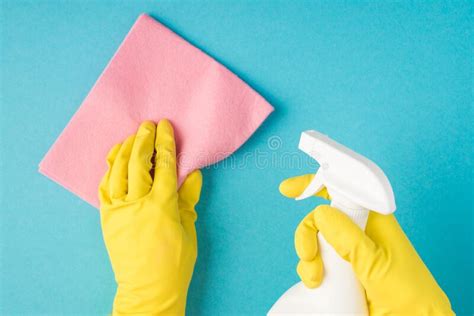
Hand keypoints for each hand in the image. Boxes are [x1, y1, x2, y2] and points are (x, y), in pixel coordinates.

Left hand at [99, 120, 201, 314]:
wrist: (148, 289)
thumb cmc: (174, 262)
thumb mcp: (188, 228)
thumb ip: (188, 198)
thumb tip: (193, 173)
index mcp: (161, 206)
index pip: (164, 165)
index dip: (165, 143)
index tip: (166, 127)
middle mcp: (136, 204)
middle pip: (138, 162)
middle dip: (143, 139)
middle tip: (147, 125)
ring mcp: (118, 211)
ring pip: (117, 171)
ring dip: (124, 150)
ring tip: (131, 136)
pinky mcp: (107, 219)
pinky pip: (104, 188)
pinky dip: (109, 170)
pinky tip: (115, 159)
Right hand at [280, 174, 453, 314]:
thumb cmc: (407, 292)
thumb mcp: (375, 263)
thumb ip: (348, 238)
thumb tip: (321, 214)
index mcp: (372, 220)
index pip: (340, 191)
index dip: (314, 185)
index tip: (288, 189)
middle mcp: (357, 233)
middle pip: (319, 219)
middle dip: (307, 234)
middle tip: (308, 254)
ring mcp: (346, 253)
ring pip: (313, 243)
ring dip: (308, 259)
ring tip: (316, 278)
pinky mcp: (339, 272)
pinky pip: (313, 263)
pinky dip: (309, 272)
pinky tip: (317, 284)